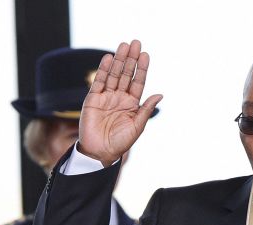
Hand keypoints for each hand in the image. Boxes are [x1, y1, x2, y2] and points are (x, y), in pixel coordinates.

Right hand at [78, 39, 162, 165]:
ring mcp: (106, 97)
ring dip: (118, 60)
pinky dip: (103, 70)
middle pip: (126, 74)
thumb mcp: (137, 126)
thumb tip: (160, 94)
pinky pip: (98, 82)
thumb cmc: (120, 143)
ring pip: (113, 75)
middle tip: (135, 43)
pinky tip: (108, 58)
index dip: (141, 69)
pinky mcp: (92, 99)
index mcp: (132, 104)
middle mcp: (119, 98)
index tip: (146, 54)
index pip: (138, 82)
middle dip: (131, 59)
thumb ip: (146, 109)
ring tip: (124, 46)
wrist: (100, 153)